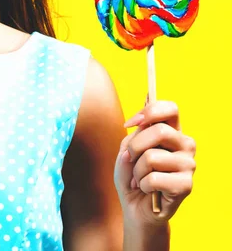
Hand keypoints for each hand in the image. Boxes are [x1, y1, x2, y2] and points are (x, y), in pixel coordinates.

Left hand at [114, 100, 195, 226]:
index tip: (131, 123)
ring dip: (136, 170)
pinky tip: (147, 190)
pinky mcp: (186, 185)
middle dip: (135, 146)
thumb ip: (134, 136)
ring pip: (152, 157)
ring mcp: (188, 165)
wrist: (135, 206)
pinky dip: (142, 184)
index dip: (150, 111)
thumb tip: (141, 126)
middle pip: (159, 131)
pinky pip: (153, 178)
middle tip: (129, 158)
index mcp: (171, 131)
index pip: (171, 109)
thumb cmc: (131, 174)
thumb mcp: (126, 150)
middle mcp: (185, 145)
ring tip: (139, 178)